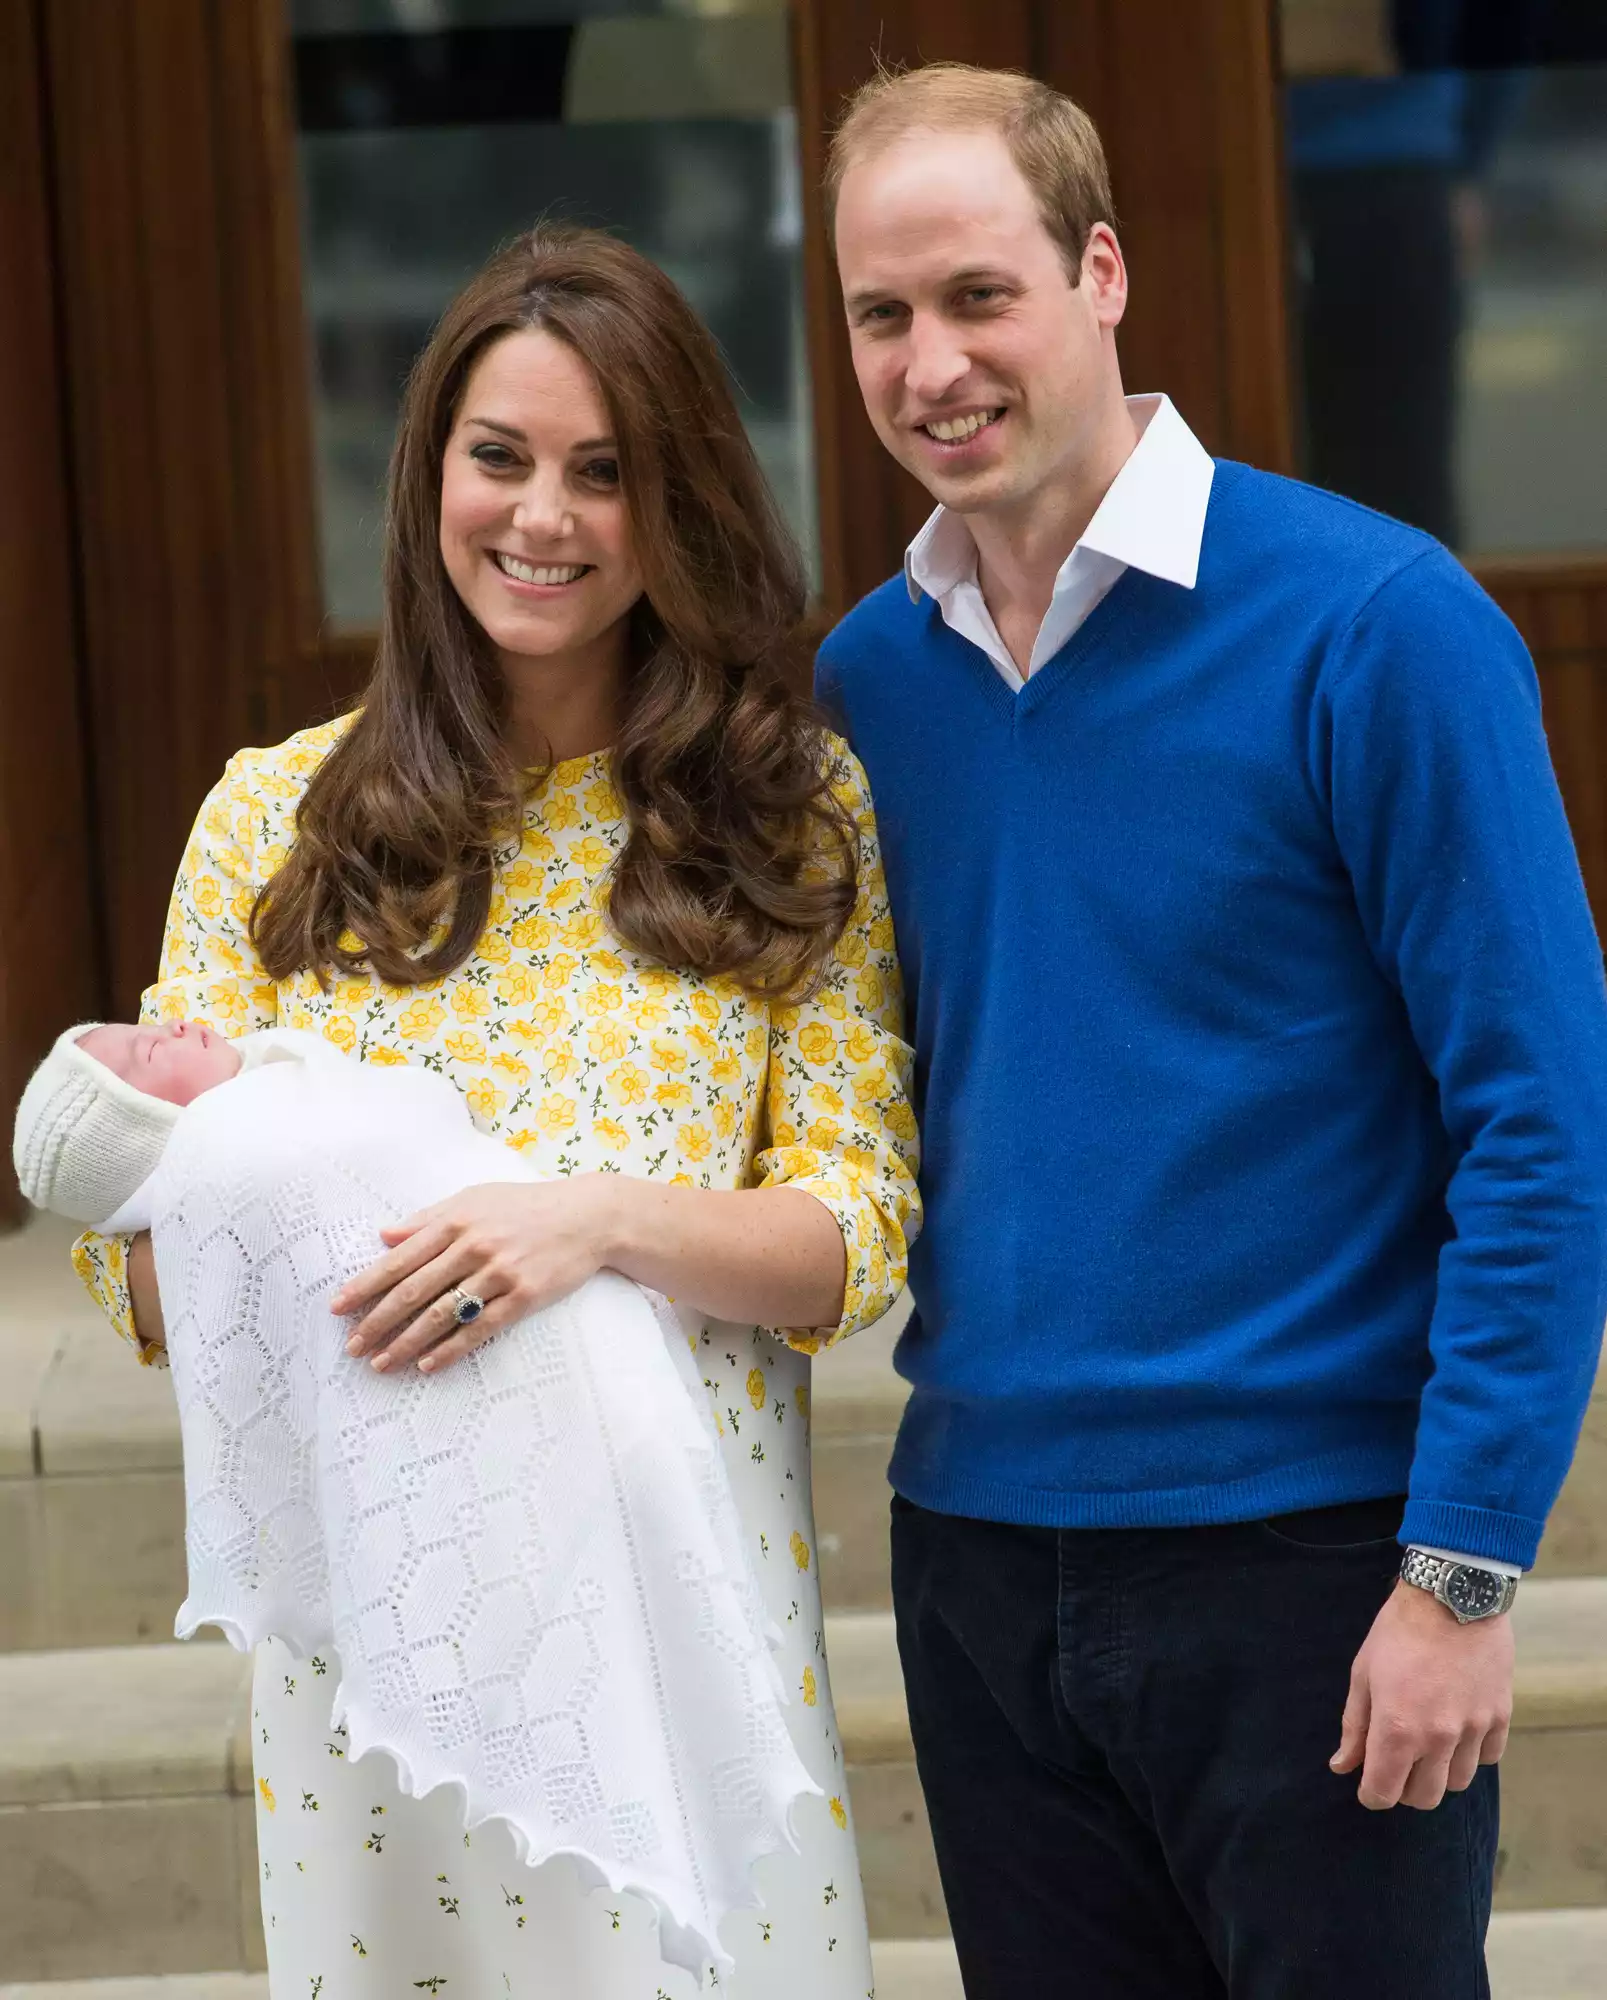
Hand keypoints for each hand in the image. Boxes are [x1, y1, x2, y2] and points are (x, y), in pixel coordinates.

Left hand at [332, 1178, 624, 1374]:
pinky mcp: (524, 1296)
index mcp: (455, 1221)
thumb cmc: (526, 1205)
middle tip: (352, 1347)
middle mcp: (472, 1247)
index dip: (364, 1286)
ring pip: (441, 1315)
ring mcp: (499, 1273)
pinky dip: (450, 1349)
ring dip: (406, 1343)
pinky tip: (427, 1365)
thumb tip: (385, 1235)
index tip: (338, 1308)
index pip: (398, 1260)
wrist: (588, 1216)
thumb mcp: (474, 1198)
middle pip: (412, 1292)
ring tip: (381, 1364)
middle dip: (377, 1322)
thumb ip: (428, 1218)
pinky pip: (480, 1329)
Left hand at [1331, 1580, 1512, 1810]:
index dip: (1371, 1794)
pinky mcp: (1500, 1717)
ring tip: (1426, 1747)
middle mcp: (1438, 1738)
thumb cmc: (1399, 1631)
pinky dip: (1470, 1755)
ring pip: (1457, 1783)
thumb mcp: (1363, 1673)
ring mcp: (1473, 1729)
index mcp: (1397, 1728)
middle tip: (1396, 1766)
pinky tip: (1456, 1732)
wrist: (1452, 1596)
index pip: (1383, 1792)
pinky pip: (1487, 1758)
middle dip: (1404, 1790)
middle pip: (1424, 1798)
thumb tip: (1343, 1766)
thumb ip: (1355, 1726)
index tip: (1367, 1784)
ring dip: (1438, 1774)